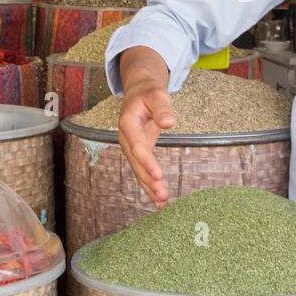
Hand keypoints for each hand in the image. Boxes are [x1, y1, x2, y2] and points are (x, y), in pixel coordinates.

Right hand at [116, 81, 176, 207]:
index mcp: (128, 123)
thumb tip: (169, 122)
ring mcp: (130, 147)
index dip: (147, 161)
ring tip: (163, 202)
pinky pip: (141, 170)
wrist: (139, 93)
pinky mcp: (137, 152)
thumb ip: (162, 108)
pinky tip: (159, 200)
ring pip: (138, 170)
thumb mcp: (157, 95)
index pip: (137, 146)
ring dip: (149, 187)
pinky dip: (149, 185)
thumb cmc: (148, 93)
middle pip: (136, 163)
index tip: (158, 175)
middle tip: (162, 194)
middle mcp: (126, 138)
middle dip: (149, 180)